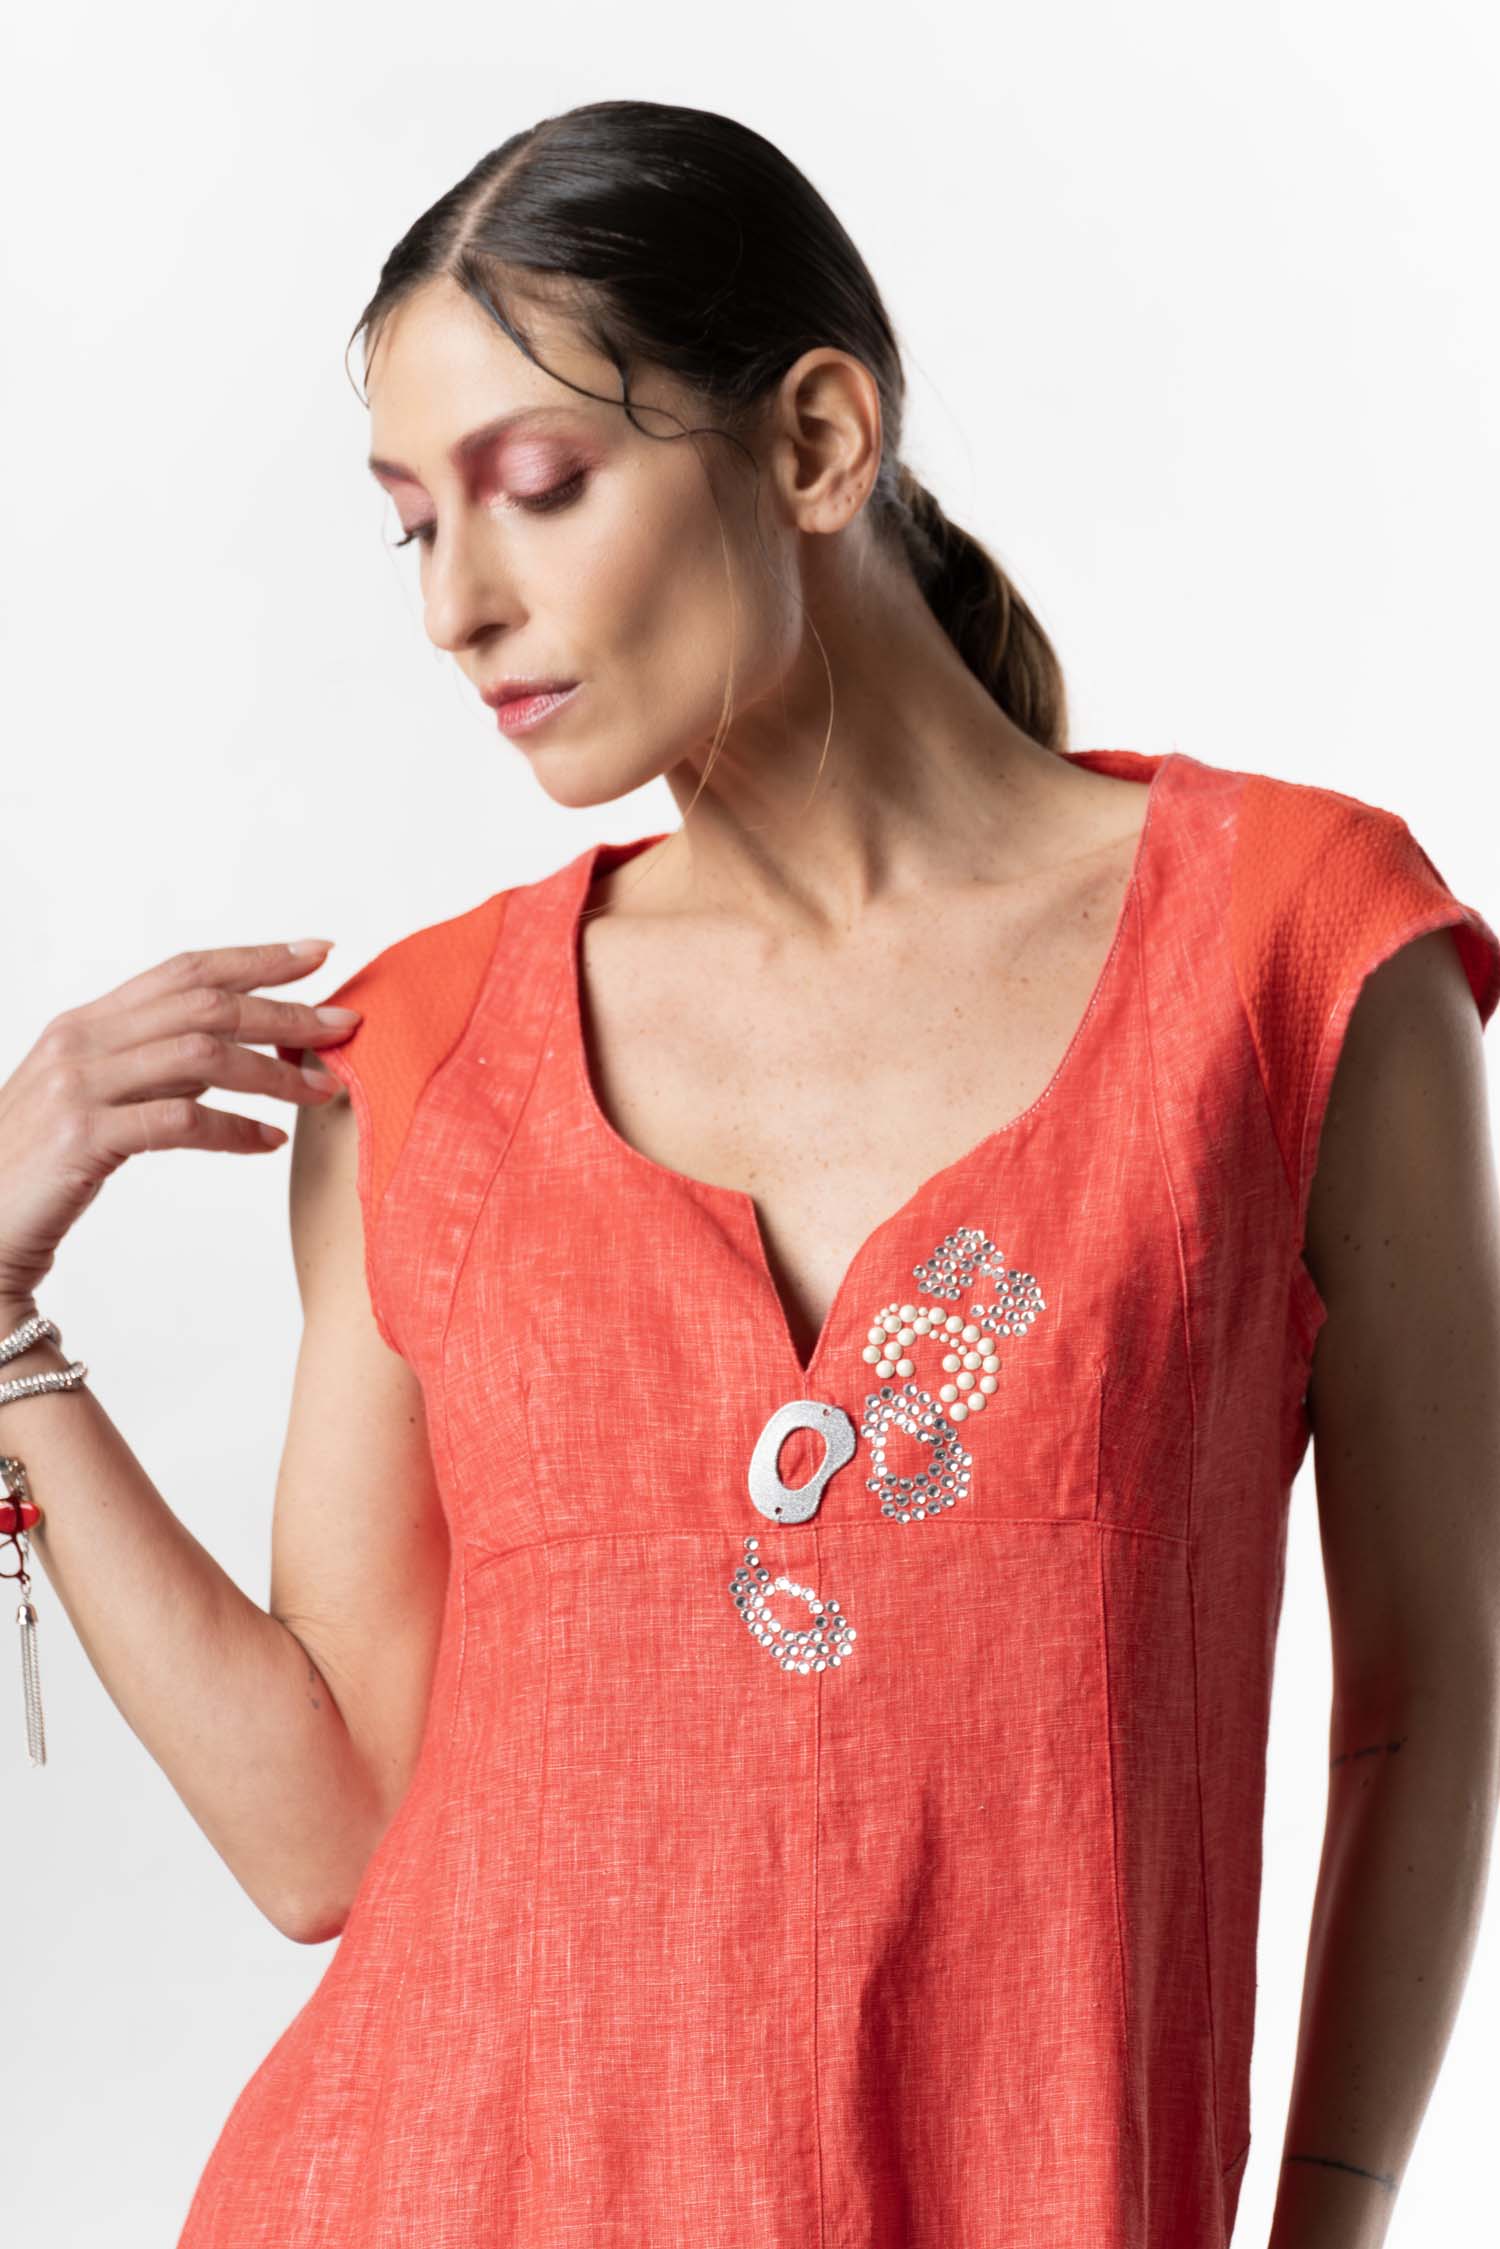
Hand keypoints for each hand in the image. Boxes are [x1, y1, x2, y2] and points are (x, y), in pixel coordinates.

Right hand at [0, 938, 359, 1302]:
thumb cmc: (38, 1171)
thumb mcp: (92, 1100)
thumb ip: (149, 1070)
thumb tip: (229, 1052)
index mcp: (84, 1024)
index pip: (183, 971)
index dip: (254, 958)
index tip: (317, 953)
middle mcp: (79, 1041)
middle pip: (203, 1004)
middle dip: (283, 1008)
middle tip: (345, 1021)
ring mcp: (78, 1087)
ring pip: (200, 1056)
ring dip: (273, 1071)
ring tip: (324, 1088)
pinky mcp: (83, 1139)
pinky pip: (181, 1122)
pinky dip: (236, 1130)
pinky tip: (271, 1142)